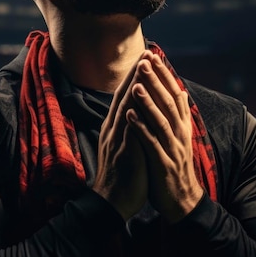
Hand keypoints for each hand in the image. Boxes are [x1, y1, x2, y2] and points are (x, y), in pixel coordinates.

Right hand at [93, 57, 148, 220]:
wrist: (109, 203)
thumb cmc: (121, 177)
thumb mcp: (124, 148)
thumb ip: (129, 130)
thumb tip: (136, 114)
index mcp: (115, 128)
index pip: (125, 97)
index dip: (135, 77)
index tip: (145, 59)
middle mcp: (114, 129)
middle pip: (124, 96)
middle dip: (136, 73)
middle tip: (146, 52)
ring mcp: (117, 140)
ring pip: (126, 107)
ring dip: (135, 85)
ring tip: (144, 67)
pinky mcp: (124, 152)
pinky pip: (130, 128)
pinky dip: (136, 111)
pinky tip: (143, 99)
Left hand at [127, 52, 203, 222]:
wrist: (182, 199)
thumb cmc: (175, 165)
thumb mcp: (179, 137)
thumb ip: (177, 115)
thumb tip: (180, 91)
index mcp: (182, 125)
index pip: (174, 93)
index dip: (164, 74)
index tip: (153, 55)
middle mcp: (179, 133)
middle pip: (167, 102)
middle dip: (155, 80)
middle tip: (145, 60)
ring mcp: (172, 148)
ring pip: (160, 120)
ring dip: (148, 102)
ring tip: (136, 84)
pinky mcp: (163, 163)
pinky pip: (151, 143)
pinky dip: (140, 128)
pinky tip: (129, 116)